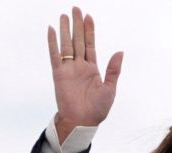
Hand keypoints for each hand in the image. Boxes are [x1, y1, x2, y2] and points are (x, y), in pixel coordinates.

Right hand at [48, 7, 122, 142]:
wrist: (83, 122)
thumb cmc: (97, 109)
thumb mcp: (110, 88)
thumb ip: (114, 70)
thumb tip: (120, 52)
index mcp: (92, 69)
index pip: (90, 45)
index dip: (90, 31)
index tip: (89, 16)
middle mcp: (79, 66)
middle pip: (78, 40)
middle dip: (77, 25)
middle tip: (75, 9)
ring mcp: (68, 69)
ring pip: (66, 45)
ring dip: (65, 30)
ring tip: (64, 15)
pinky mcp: (58, 74)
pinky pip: (55, 55)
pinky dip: (53, 43)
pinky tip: (51, 30)